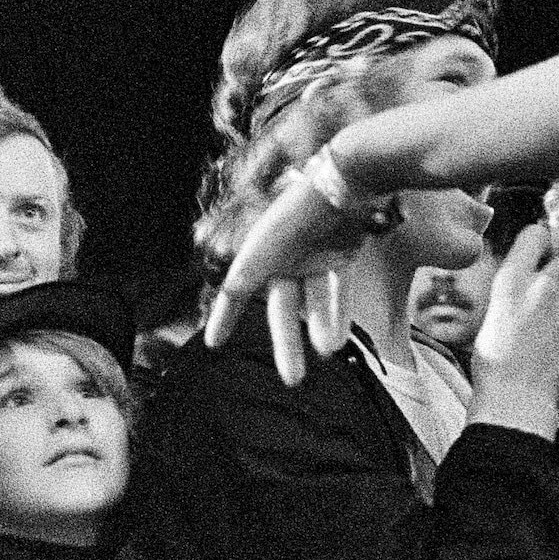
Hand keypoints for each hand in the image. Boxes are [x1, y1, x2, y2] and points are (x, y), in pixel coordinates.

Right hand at [205, 167, 368, 385]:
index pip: (235, 291)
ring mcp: (312, 257)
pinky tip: (339, 340)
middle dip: (286, 343)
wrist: (345, 179)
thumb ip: (243, 275)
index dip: (224, 316)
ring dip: (319, 328)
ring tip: (325, 354)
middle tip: (291, 381)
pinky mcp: (341, 254)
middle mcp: (283, 257)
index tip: (213, 343)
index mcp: (259, 252)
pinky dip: (338, 313)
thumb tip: (224, 295)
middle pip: (282, 309)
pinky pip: (337, 290)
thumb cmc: (297, 209)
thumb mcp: (264, 246)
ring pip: (313, 303)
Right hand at [466, 223, 558, 438]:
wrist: (516, 399)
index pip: (536, 235)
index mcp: (511, 280)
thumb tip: (533, 273)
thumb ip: (516, 288)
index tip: (543, 252)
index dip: (542, 242)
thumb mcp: (494, 314)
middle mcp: (541, 285)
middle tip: (550, 300)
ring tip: (557, 327)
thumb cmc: (495, 364)